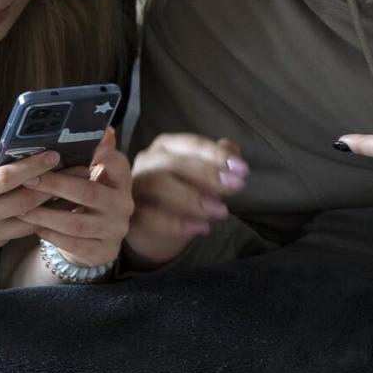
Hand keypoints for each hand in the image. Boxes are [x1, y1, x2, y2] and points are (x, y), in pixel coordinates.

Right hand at [0, 142, 58, 269]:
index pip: (8, 178)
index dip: (35, 165)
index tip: (54, 154)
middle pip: (26, 202)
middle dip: (54, 185)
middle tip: (75, 171)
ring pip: (26, 224)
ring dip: (47, 207)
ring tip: (64, 190)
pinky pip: (11, 234)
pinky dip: (26, 220)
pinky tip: (36, 208)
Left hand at [17, 129, 134, 267]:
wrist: (97, 240)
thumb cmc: (88, 198)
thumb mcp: (94, 175)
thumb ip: (93, 154)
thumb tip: (103, 128)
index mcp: (121, 180)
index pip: (116, 163)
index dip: (100, 155)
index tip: (75, 149)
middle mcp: (123, 204)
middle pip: (88, 193)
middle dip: (55, 185)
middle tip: (28, 179)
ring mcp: (115, 230)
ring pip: (76, 223)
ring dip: (46, 215)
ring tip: (21, 208)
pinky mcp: (104, 251)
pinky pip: (73, 244)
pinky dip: (52, 236)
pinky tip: (35, 227)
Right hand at [123, 133, 247, 268]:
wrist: (154, 227)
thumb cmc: (181, 192)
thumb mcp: (204, 176)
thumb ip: (219, 160)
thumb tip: (231, 150)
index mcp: (165, 147)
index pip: (190, 144)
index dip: (216, 155)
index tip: (243, 169)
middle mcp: (146, 162)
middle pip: (172, 163)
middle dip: (207, 174)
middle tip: (236, 187)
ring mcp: (134, 188)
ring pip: (157, 186)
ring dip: (192, 198)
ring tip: (222, 211)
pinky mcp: (130, 215)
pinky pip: (149, 217)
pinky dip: (177, 223)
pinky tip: (203, 228)